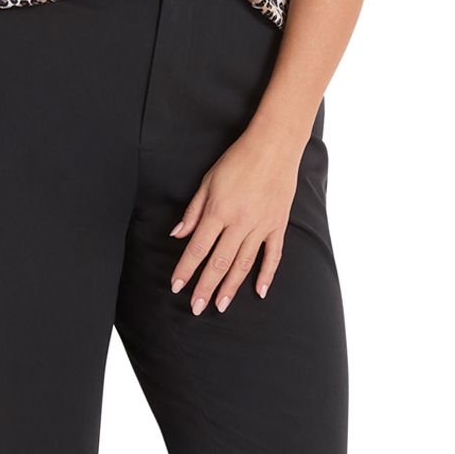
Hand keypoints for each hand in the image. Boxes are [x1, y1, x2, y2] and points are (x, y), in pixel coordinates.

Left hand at [169, 125, 306, 313]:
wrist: (274, 145)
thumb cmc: (238, 159)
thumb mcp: (208, 181)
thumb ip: (193, 211)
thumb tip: (178, 234)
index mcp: (219, 211)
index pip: (198, 248)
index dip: (186, 269)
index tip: (177, 286)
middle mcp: (240, 222)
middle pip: (219, 262)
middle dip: (206, 287)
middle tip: (196, 307)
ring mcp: (261, 225)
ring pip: (243, 263)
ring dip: (231, 287)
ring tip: (220, 305)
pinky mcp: (277, 225)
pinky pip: (273, 255)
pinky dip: (267, 275)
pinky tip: (260, 292)